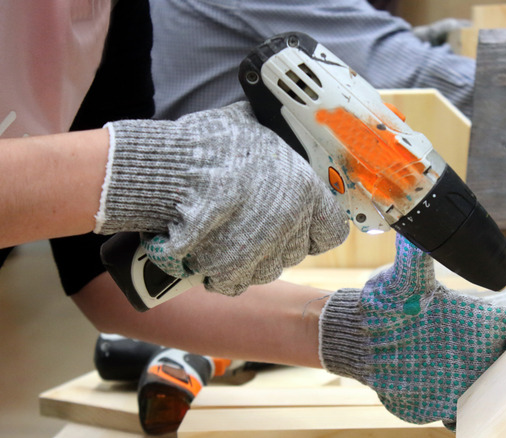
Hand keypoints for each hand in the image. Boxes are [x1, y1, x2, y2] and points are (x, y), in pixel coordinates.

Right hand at [95, 102, 348, 294]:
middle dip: (273, 246)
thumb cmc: (207, 144)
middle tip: (248, 231)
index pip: (332, 230)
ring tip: (224, 245)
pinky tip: (207, 258)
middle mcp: (290, 221)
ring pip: (264, 272)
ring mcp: (261, 247)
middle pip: (293, 254)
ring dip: (246, 263)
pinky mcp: (230, 265)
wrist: (166, 167)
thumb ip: (273, 145)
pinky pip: (233, 283)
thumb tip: (274, 130)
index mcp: (304, 189)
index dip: (314, 231)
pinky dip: (221, 277)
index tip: (298, 228)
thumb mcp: (251, 128)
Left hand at [319, 235, 505, 428]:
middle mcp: (478, 350)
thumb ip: (415, 259)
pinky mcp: (450, 402)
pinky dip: (486, 423)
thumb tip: (412, 228)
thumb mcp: (404, 282)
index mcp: (478, 321)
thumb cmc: (388, 304)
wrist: (364, 340)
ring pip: (503, 394)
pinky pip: (476, 418)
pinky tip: (491, 426)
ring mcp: (467, 378)